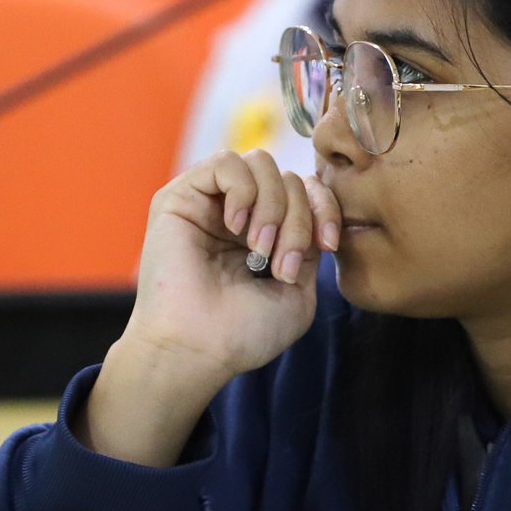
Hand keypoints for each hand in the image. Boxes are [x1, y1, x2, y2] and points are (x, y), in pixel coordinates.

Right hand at [81, 151, 340, 465]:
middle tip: (282, 266)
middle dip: (298, 220)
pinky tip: (234, 227)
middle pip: (290, 179)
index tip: (328, 246)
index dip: (326, 208)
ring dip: (273, 206)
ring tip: (259, 250)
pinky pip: (226, 162)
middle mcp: (241, 214)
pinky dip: (243, 191)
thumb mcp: (298, 292)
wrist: (197, 349)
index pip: (309, 192)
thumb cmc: (244, 333)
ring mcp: (212, 204)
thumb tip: (316, 213)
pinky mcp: (181, 196)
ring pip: (263, 164)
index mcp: (269, 234)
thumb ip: (311, 247)